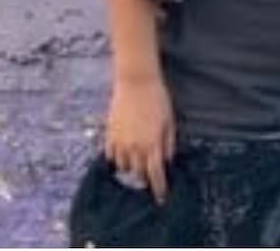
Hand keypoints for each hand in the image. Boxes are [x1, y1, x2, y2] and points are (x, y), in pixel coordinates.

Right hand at [103, 77, 175, 202]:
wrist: (136, 82)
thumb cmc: (158, 99)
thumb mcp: (170, 121)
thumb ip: (168, 143)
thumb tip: (167, 161)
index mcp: (152, 144)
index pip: (156, 174)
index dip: (159, 188)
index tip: (161, 198)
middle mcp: (134, 146)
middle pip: (138, 174)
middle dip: (145, 179)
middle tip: (150, 179)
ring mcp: (120, 141)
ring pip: (123, 167)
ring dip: (131, 170)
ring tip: (138, 166)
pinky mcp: (109, 135)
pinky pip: (112, 156)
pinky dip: (118, 160)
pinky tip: (124, 156)